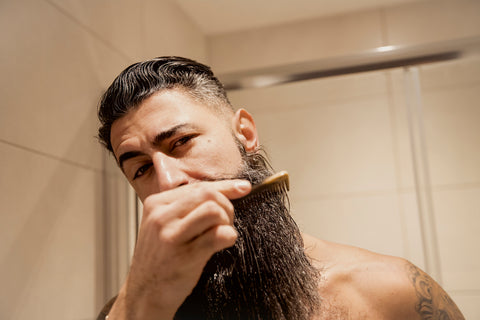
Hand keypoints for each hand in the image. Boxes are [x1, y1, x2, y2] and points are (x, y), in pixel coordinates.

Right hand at [108, 179, 250, 319]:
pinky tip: (222, 244)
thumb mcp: (166, 224)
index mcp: (156, 203)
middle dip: (226, 207)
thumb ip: (192, 206)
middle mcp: (161, 216)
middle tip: (224, 224)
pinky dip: (228, 237)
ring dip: (226, 222)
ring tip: (219, 235)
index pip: (198, 186)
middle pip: (208, 194)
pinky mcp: (184, 255)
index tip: (243, 188)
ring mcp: (171, 235)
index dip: (225, 187)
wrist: (144, 293)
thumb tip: (238, 187)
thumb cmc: (161, 258)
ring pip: (213, 210)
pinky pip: (218, 235)